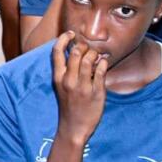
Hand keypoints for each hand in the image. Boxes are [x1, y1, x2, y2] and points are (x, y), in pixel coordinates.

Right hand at [52, 31, 107, 145]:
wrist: (73, 127)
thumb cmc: (68, 105)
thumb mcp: (61, 86)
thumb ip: (67, 70)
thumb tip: (77, 50)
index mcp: (58, 78)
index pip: (57, 52)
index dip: (63, 38)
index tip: (71, 34)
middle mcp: (69, 81)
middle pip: (75, 52)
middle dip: (84, 46)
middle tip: (89, 49)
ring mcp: (82, 87)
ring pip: (89, 60)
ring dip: (95, 54)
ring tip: (97, 56)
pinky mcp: (96, 92)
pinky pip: (101, 72)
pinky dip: (104, 64)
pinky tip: (104, 63)